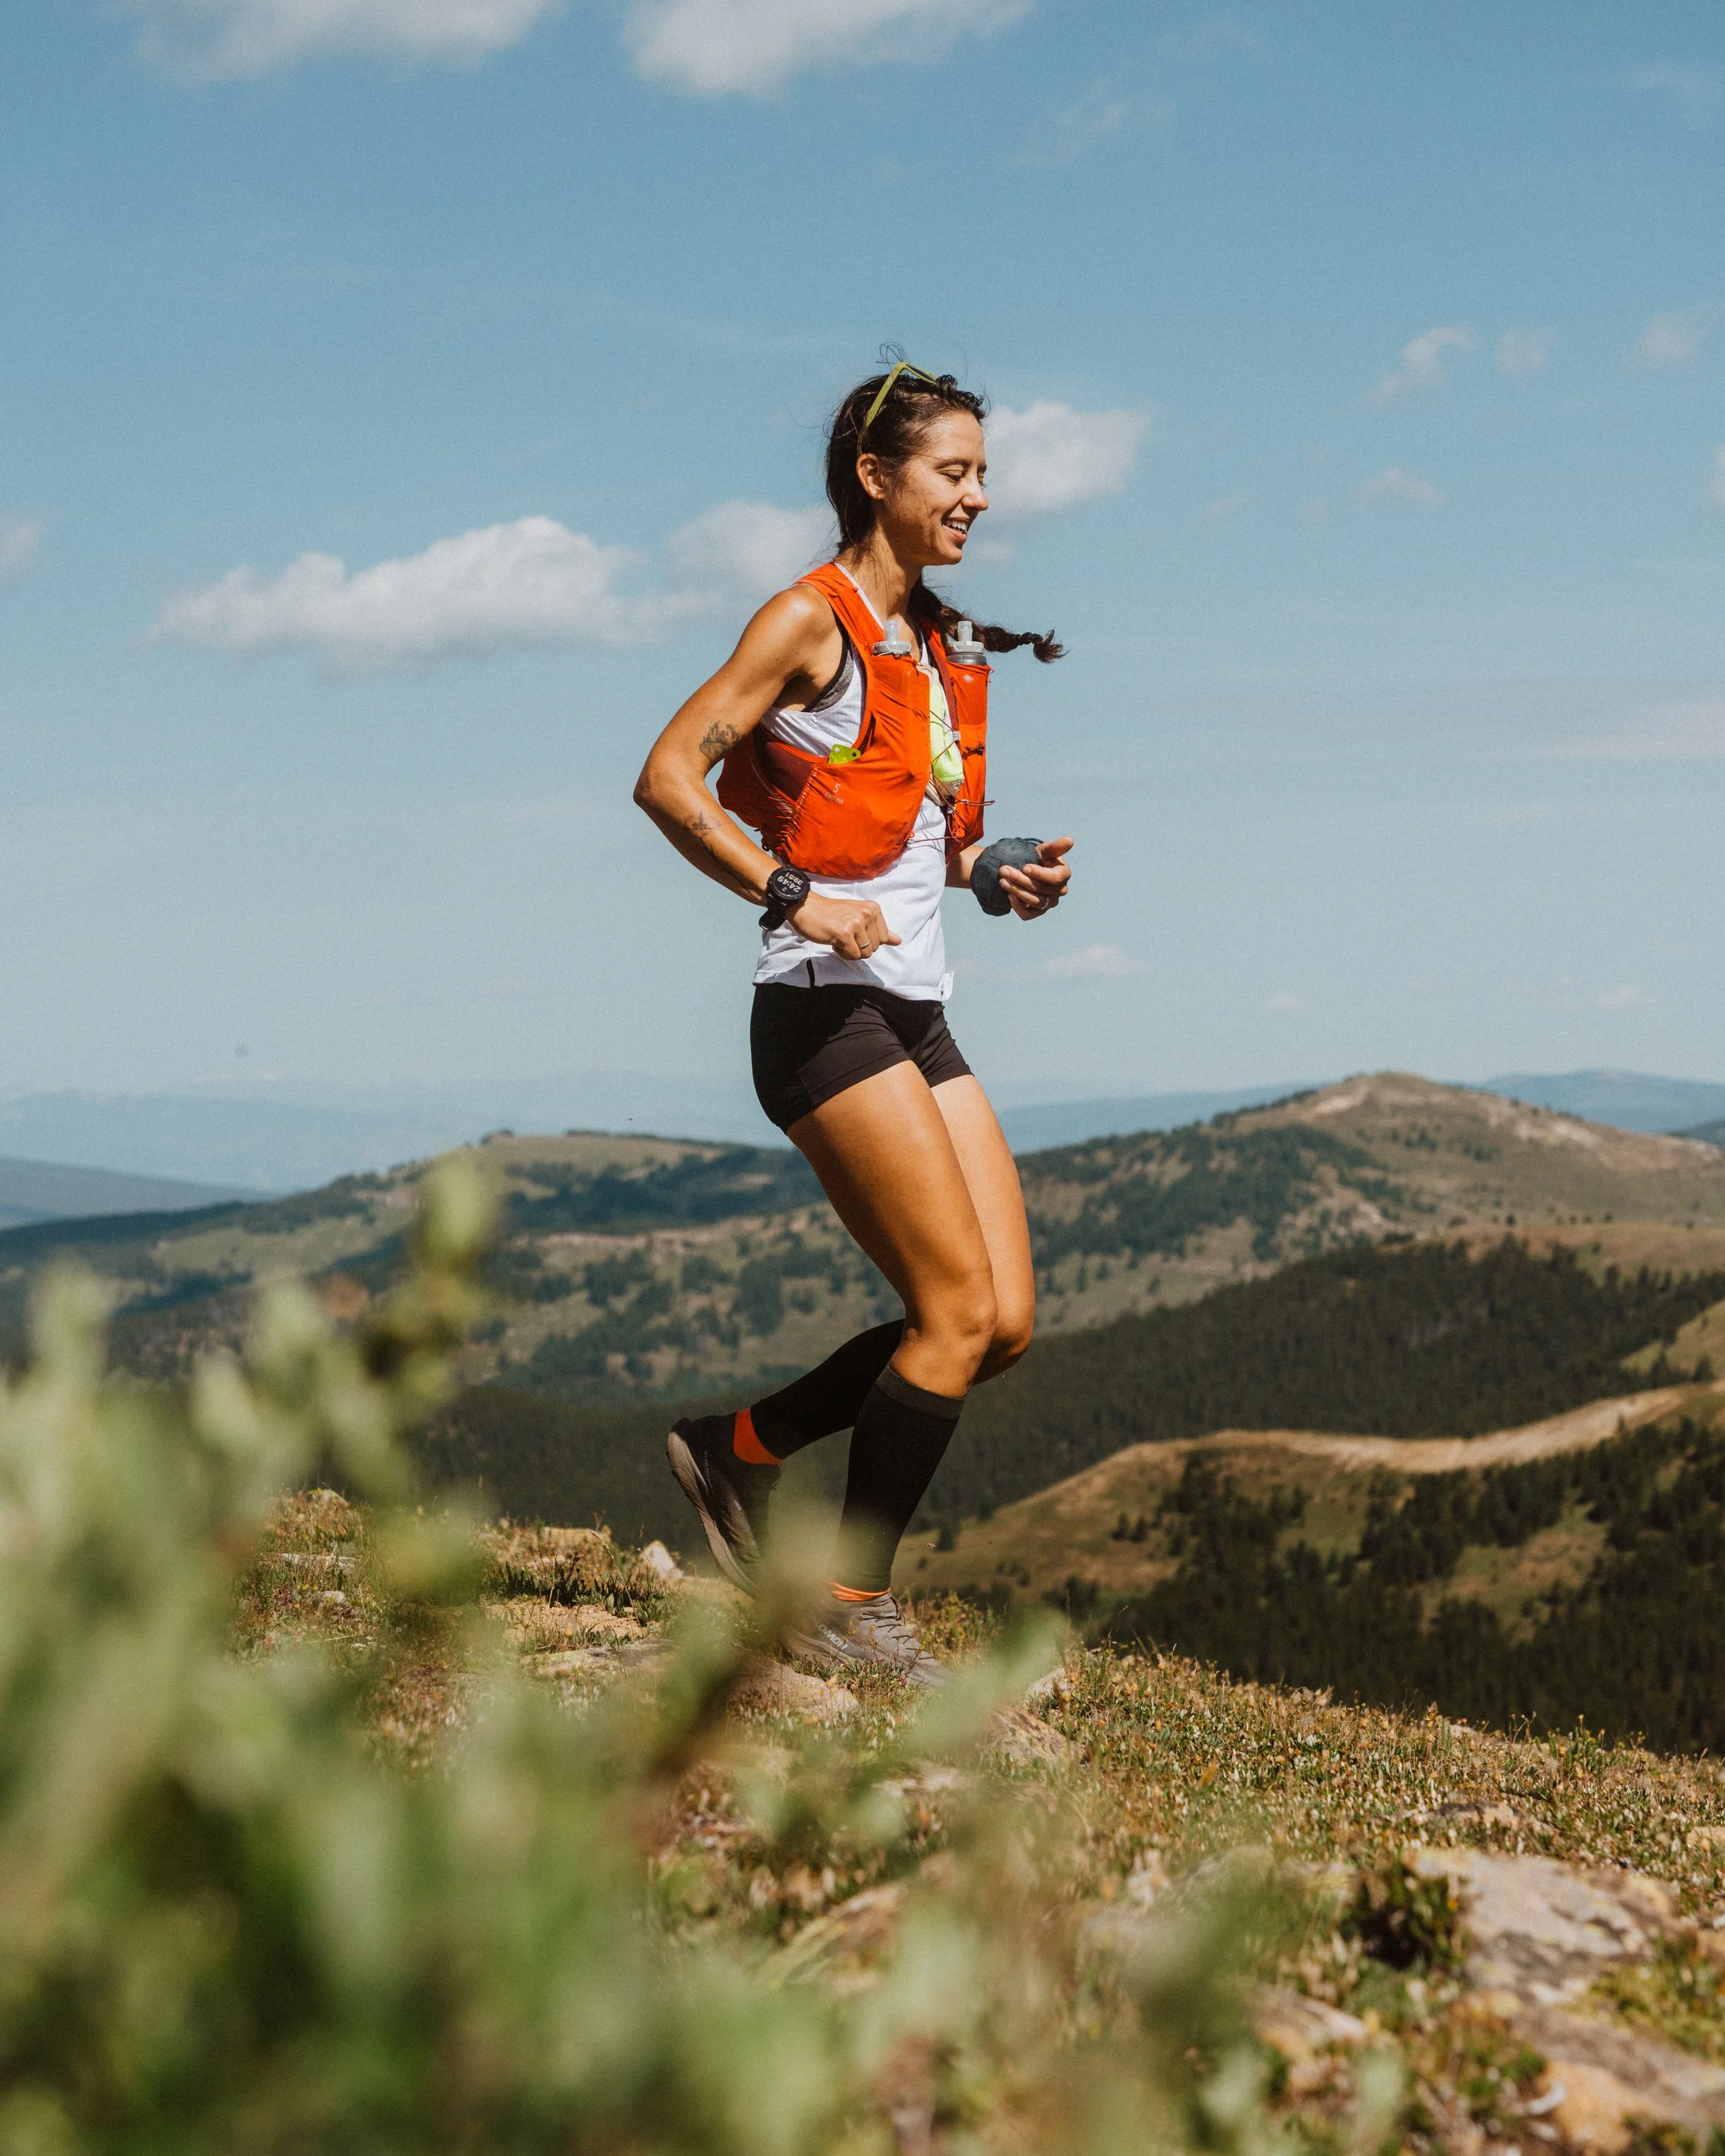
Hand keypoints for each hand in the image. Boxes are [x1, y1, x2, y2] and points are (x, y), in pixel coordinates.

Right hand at [787, 892, 901, 961]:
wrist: (806, 908)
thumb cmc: (831, 914)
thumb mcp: (858, 917)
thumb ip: (879, 929)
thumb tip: (898, 941)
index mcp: (873, 909)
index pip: (883, 939)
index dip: (868, 941)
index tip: (854, 931)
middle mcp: (867, 914)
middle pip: (875, 948)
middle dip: (859, 947)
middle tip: (844, 934)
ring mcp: (856, 923)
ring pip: (864, 954)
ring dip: (850, 951)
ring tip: (838, 937)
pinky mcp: (844, 933)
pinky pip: (853, 955)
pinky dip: (842, 953)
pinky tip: (833, 940)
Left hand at [999, 836, 1072, 920]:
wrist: (1026, 871)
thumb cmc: (1038, 858)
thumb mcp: (1044, 851)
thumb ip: (1055, 847)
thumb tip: (1070, 840)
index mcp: (1063, 875)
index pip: (1055, 878)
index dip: (1040, 874)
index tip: (1025, 867)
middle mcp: (1059, 891)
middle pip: (1041, 889)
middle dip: (1021, 879)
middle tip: (1004, 870)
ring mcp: (1049, 903)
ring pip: (1034, 901)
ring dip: (1017, 891)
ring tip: (1002, 881)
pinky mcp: (1037, 912)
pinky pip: (1028, 914)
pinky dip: (1017, 906)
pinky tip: (1009, 896)